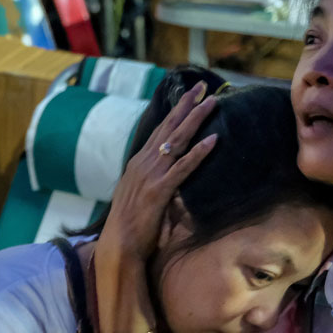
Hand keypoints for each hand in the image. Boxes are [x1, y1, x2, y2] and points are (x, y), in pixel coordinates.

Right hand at [97, 81, 218, 262]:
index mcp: (138, 164)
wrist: (119, 246)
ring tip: (212, 102)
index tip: (189, 95)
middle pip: (169, 127)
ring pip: (177, 140)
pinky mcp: (159, 190)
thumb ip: (156, 184)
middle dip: (187, 104)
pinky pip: (183, 167)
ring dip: (196, 119)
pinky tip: (213, 140)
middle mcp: (143, 163)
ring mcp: (151, 175)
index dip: (175, 112)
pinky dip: (199, 152)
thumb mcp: (141, 198)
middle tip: (202, 86)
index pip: (159, 130)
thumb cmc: (131, 228)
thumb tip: (171, 180)